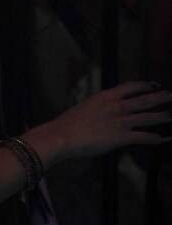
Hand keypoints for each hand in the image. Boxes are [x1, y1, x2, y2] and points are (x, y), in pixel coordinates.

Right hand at [49, 81, 171, 160]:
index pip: (131, 87)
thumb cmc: (68, 124)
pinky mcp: (121, 137)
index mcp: (106, 96)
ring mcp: (120, 121)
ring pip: (148, 117)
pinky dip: (154, 139)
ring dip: (162, 116)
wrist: (63, 135)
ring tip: (171, 115)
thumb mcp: (85, 107)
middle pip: (144, 100)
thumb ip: (99, 107)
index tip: (154, 85)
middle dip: (160, 98)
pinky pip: (143, 137)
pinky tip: (162, 139)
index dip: (144, 86)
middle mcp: (116, 106)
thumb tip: (103, 111)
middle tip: (170, 96)